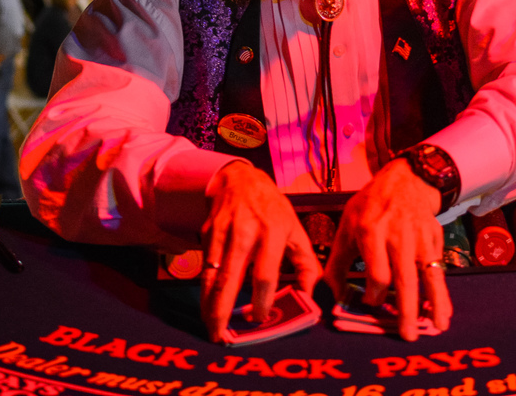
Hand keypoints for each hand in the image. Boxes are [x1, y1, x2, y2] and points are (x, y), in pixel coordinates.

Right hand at [200, 161, 320, 343]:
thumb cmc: (273, 210)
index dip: (262, 301)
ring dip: (208, 305)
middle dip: (223, 310)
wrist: (241, 180)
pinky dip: (204, 290)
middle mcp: (246, 232)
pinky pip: (204, 268)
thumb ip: (307, 264)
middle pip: (231, 278)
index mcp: (273, 231)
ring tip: (211, 328)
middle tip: (222, 336)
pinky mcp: (207, 234)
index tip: (260, 319)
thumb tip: (311, 296)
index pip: (265, 273)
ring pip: (211, 276)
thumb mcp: (296, 231)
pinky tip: (207, 307)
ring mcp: (223, 233)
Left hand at [326, 158, 451, 341]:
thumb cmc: (370, 207)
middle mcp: (398, 235)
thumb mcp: (347, 227)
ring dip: (434, 302)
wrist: (404, 181)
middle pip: (405, 277)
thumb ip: (337, 263)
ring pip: (429, 274)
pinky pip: (439, 269)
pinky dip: (442, 291)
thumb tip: (329, 296)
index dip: (374, 294)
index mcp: (372, 231)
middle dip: (407, 309)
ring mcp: (420, 237)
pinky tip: (444, 310)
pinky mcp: (435, 239)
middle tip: (408, 335)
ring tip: (438, 326)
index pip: (378, 272)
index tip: (370, 303)